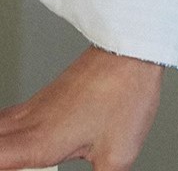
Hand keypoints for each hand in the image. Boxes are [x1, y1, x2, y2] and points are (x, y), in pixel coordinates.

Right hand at [0, 45, 163, 170]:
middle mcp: (29, 123)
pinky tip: (22, 141)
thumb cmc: (126, 92)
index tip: (17, 170)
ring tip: (20, 157)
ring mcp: (35, 106)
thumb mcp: (118, 154)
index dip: (0, 165)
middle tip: (21, 166)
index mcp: (39, 143)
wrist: (134, 49)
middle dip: (1, 157)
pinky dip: (7, 133)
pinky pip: (10, 117)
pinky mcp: (45, 97)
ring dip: (2, 145)